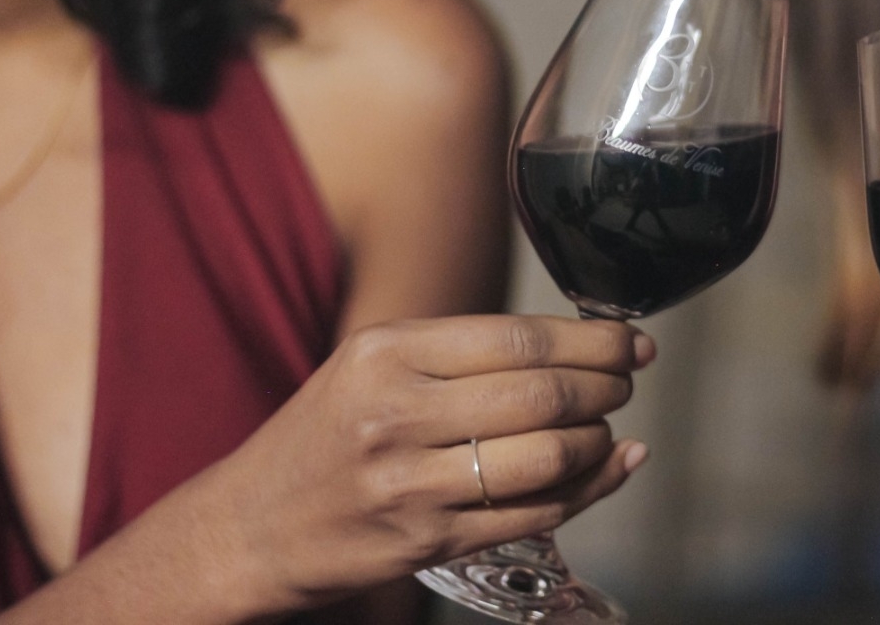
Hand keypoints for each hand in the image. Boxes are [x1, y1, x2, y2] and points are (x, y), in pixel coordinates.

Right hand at [201, 314, 651, 614]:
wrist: (249, 527)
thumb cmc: (324, 436)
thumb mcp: (371, 365)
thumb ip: (461, 352)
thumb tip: (576, 343)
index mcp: (387, 353)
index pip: (519, 338)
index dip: (592, 339)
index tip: (629, 339)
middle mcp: (398, 414)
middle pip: (542, 394)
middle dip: (607, 384)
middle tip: (627, 378)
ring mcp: (413, 484)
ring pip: (547, 457)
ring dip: (599, 440)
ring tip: (607, 426)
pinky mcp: (427, 541)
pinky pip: (534, 514)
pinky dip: (587, 489)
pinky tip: (608, 468)